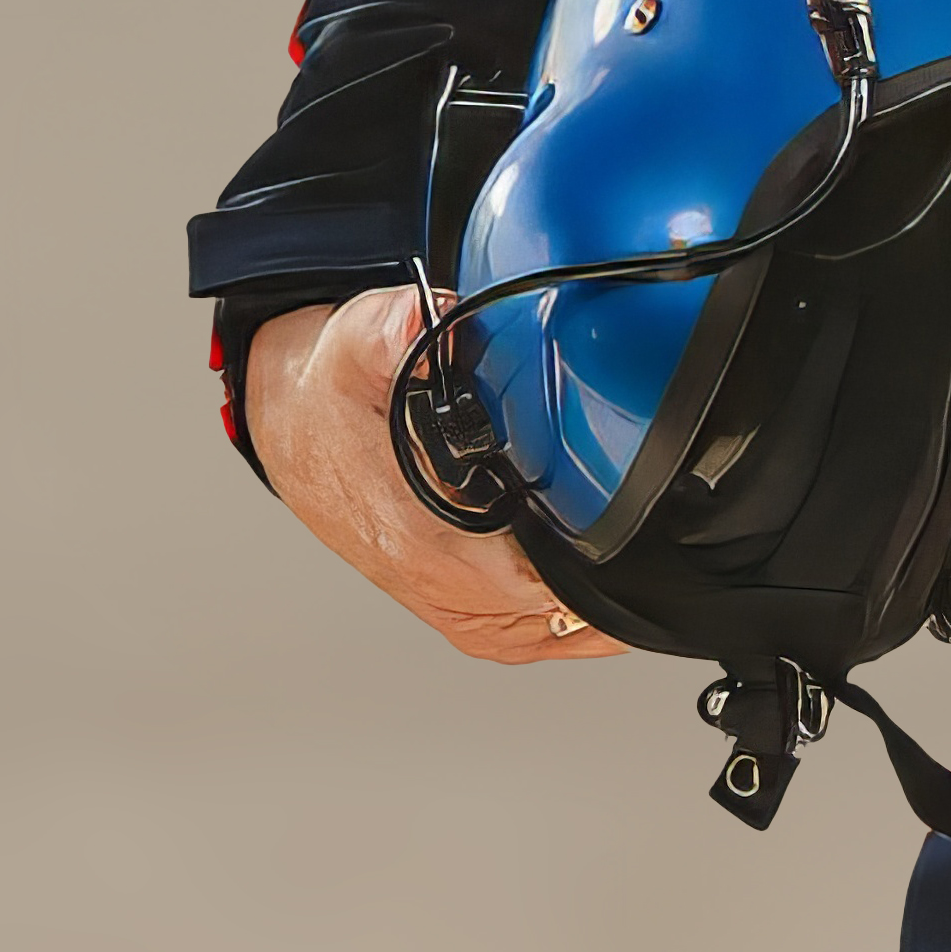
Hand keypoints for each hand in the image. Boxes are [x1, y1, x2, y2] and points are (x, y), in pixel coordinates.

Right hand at [241, 291, 621, 665]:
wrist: (295, 429)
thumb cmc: (332, 396)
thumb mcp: (358, 343)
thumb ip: (394, 330)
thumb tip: (422, 318)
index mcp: (420, 538)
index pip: (525, 584)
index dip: (587, 570)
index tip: (632, 538)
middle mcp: (434, 583)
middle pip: (550, 614)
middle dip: (607, 584)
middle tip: (655, 544)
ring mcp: (443, 599)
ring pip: (542, 632)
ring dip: (593, 608)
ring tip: (643, 572)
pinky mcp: (449, 600)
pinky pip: (524, 633)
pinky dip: (567, 619)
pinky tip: (600, 597)